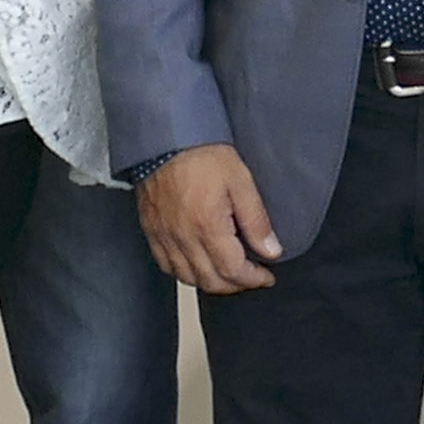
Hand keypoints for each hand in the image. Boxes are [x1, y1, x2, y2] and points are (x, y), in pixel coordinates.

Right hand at [137, 143, 282, 294]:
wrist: (165, 138)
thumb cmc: (202, 153)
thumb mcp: (240, 181)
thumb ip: (256, 220)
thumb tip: (271, 251)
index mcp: (207, 226)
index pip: (233, 271)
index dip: (254, 279)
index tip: (266, 276)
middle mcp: (183, 237)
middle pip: (211, 281)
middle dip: (236, 285)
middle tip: (252, 276)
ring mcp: (164, 237)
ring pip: (188, 278)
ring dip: (212, 282)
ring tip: (229, 272)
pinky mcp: (152, 231)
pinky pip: (167, 266)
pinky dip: (185, 273)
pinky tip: (198, 265)